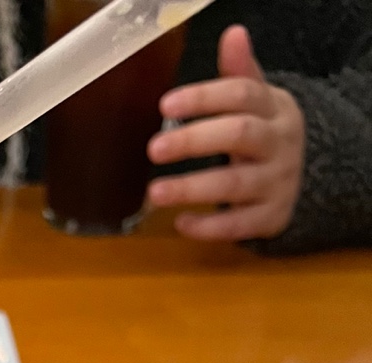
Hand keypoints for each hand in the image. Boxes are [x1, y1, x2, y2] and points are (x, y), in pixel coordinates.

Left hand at [146, 25, 304, 242]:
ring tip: (155, 192)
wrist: (313, 177)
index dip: (204, 98)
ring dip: (192, 188)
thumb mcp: (259, 103)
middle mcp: (280, 143)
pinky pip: (239, 225)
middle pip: (239, 134)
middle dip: (194, 141)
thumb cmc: (266, 136)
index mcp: (274, 109)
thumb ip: (240, 75)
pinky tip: (180, 223)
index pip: (241, 95)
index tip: (165, 106)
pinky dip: (209, 227)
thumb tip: (233, 33)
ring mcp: (278, 182)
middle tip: (153, 150)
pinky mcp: (271, 218)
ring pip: (235, 183)